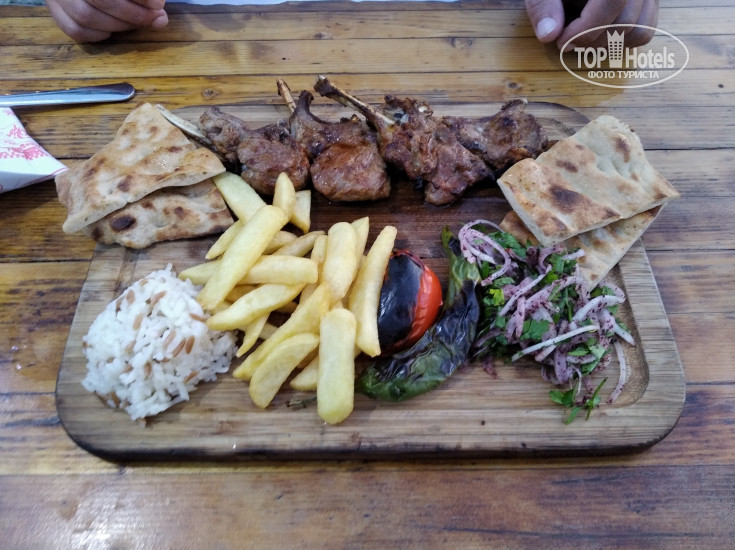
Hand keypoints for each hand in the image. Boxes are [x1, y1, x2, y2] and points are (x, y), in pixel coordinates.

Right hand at [46, 0, 168, 41]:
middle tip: (154, 17)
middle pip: (98, 0)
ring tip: (135, 22)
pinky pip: (74, 30)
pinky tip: (112, 29)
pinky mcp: (54, 9)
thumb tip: (159, 16)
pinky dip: (98, 34)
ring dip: (119, 26)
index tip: (157, 4)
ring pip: (85, 17)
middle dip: (133, 14)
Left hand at [525, 0, 659, 49]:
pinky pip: (646, 28)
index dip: (586, 28)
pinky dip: (621, 38)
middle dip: (592, 39)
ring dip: (606, 41)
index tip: (562, 41)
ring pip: (639, 29)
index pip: (612, 1)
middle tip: (566, 37)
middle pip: (626, 20)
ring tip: (581, 31)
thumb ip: (544, 4)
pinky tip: (597, 31)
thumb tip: (549, 34)